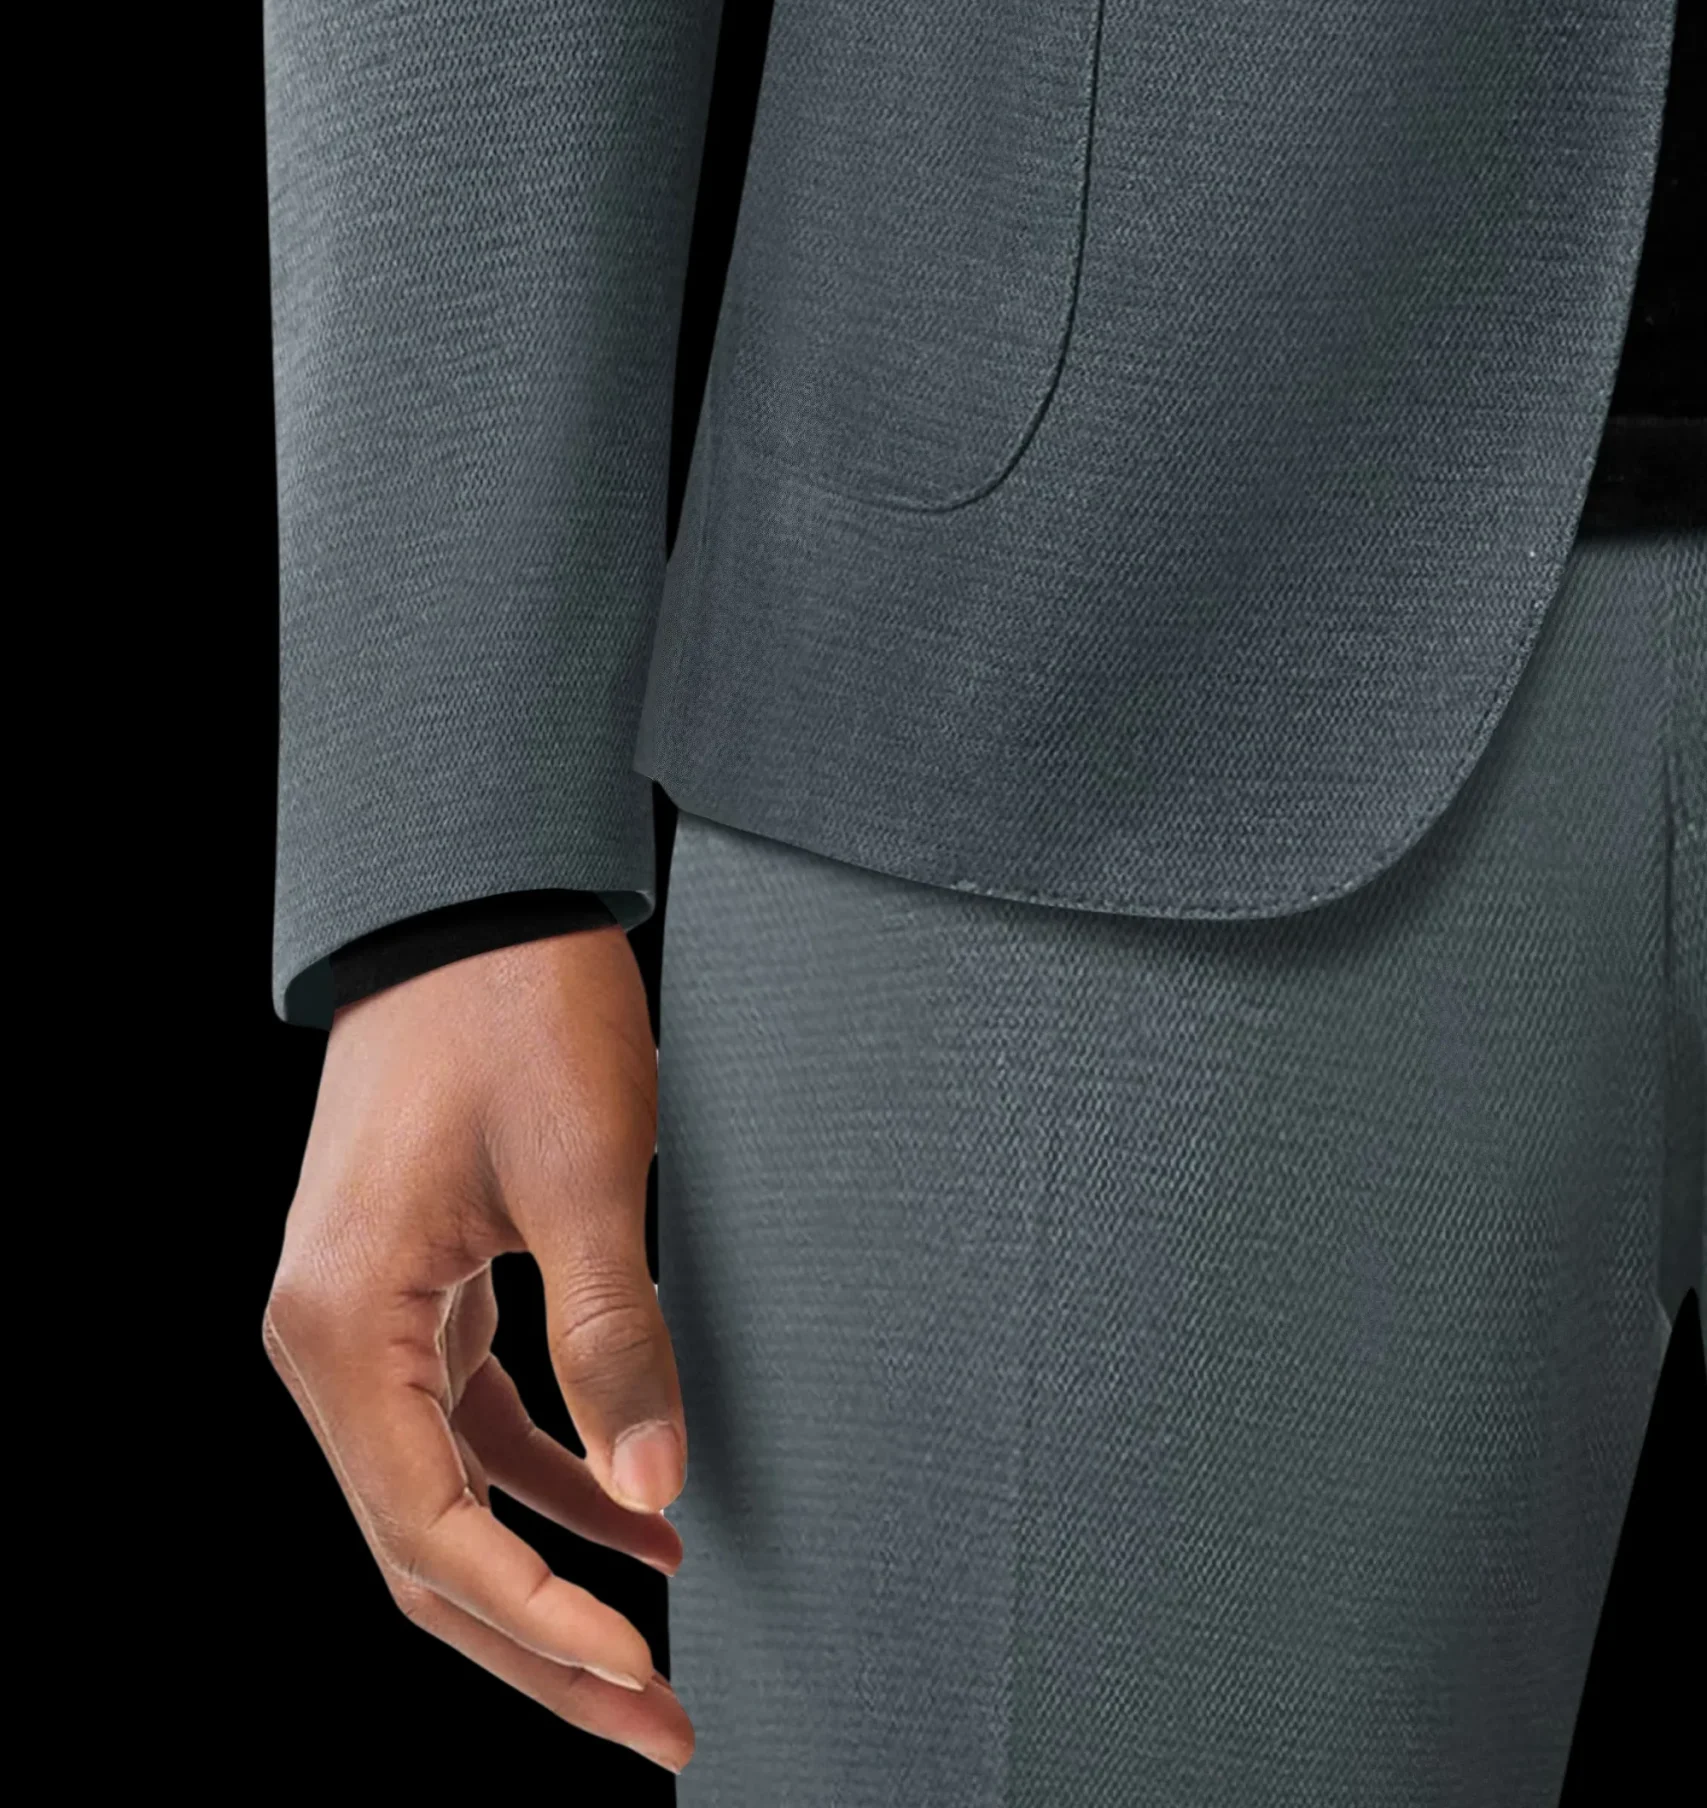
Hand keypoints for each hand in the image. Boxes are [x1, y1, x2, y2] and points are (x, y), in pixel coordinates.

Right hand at [261, 927, 694, 1775]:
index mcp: (342, 1323)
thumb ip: (614, 1333)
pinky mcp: (407, 1290)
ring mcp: (361, 1316)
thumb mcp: (586, 1170)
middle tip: (652, 1724)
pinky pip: (465, 1423)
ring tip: (655, 1651)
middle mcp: (327, 1337)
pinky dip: (544, 1479)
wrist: (473, 898)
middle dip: (539, 1647)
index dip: (542, 1624)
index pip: (432, 1533)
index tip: (642, 1680)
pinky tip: (633, 1512)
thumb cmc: (514, 1007)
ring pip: (443, 1497)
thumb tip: (653, 1486)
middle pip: (423, 1547)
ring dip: (545, 1576)